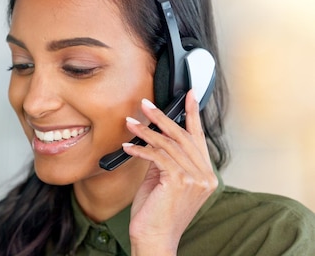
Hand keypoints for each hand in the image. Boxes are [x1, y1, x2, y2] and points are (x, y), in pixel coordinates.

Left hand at [122, 91, 217, 255]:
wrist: (155, 238)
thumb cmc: (156, 213)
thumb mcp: (162, 180)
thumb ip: (164, 160)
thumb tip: (154, 139)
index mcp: (205, 174)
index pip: (198, 138)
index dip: (193, 114)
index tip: (189, 94)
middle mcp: (205, 176)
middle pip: (183, 136)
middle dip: (162, 117)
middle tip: (145, 104)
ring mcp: (194, 179)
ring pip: (168, 144)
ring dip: (145, 131)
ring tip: (129, 123)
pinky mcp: (179, 182)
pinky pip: (158, 156)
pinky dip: (140, 149)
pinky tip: (127, 146)